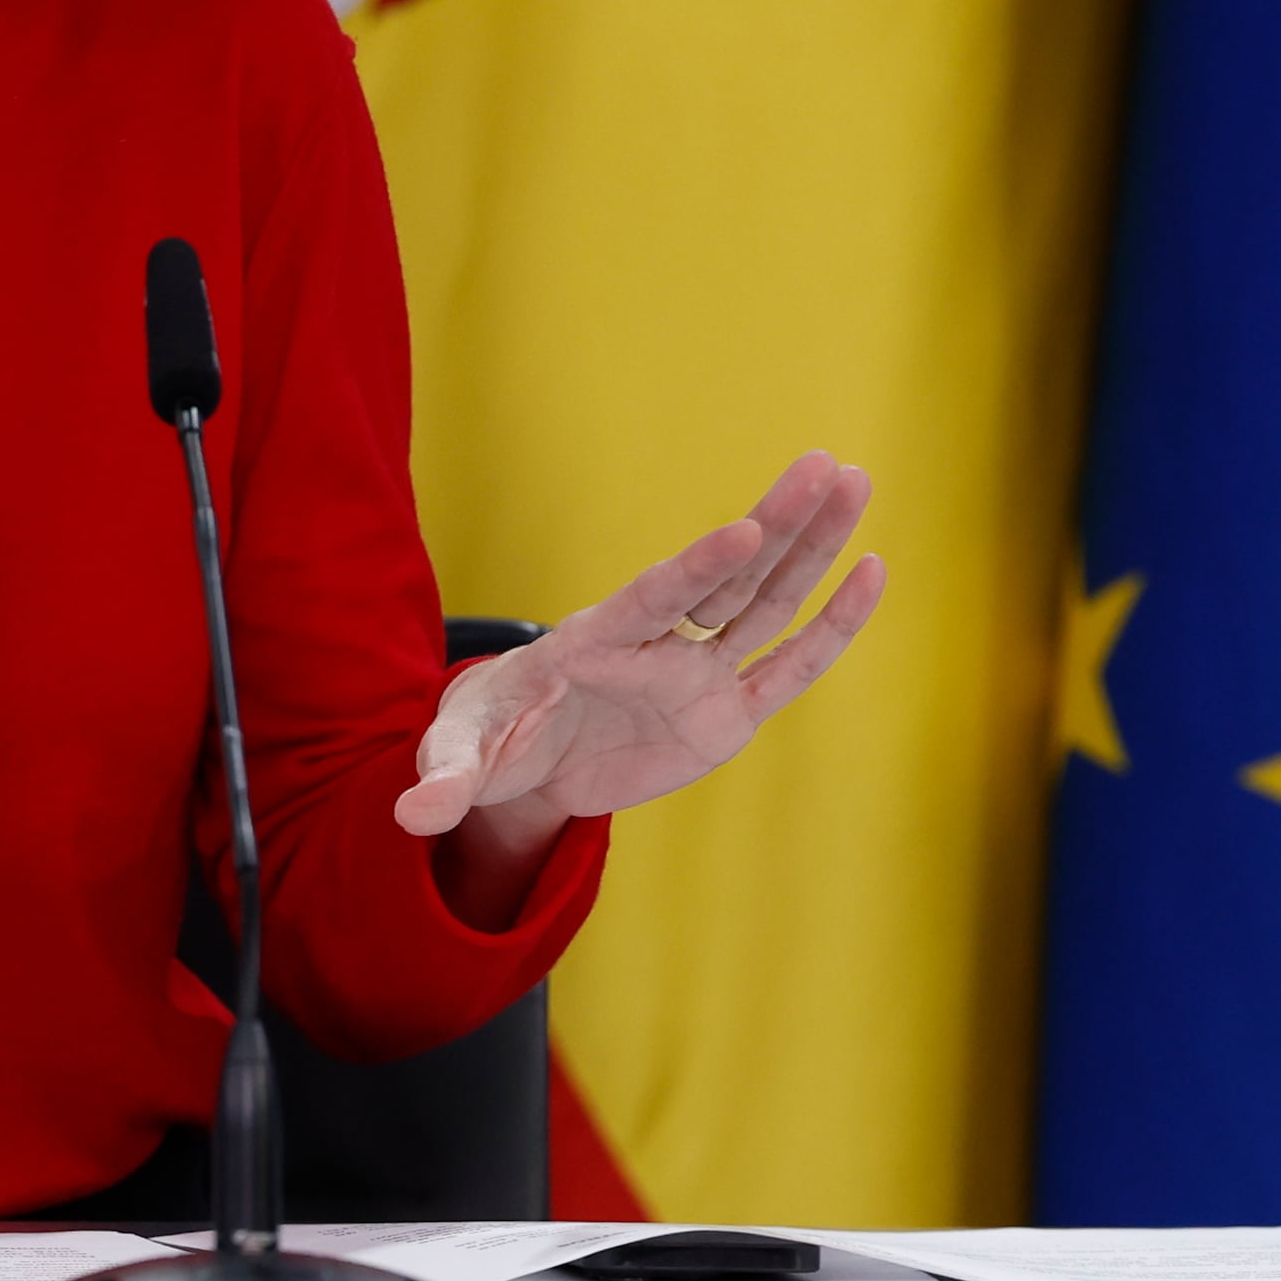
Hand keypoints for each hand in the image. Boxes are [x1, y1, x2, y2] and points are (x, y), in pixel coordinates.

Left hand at [396, 452, 881, 843]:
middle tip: (827, 464)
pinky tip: (871, 574)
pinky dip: (830, 629)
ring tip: (855, 481)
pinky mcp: (723, 714)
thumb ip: (443, 781)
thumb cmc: (488, 742)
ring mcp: (696, 675)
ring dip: (813, 547)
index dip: (698, 568)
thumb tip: (409, 816)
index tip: (742, 529)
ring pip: (767, 605)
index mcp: (593, 643)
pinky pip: (786, 669)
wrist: (524, 759)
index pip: (655, 600)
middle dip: (778, 526)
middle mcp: (655, 646)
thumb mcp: (459, 760)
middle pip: (728, 580)